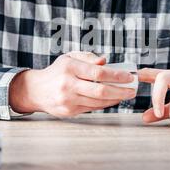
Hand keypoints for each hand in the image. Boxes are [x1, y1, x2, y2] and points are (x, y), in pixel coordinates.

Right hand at [9, 52, 136, 116]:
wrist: (36, 90)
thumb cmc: (57, 71)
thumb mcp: (70, 57)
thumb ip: (88, 57)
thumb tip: (105, 61)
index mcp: (70, 68)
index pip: (98, 73)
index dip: (116, 75)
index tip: (129, 76)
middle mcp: (68, 85)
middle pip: (101, 90)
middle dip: (121, 91)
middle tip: (133, 90)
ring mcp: (68, 100)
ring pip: (98, 101)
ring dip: (115, 99)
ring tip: (126, 94)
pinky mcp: (69, 111)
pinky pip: (92, 108)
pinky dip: (105, 104)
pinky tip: (113, 99)